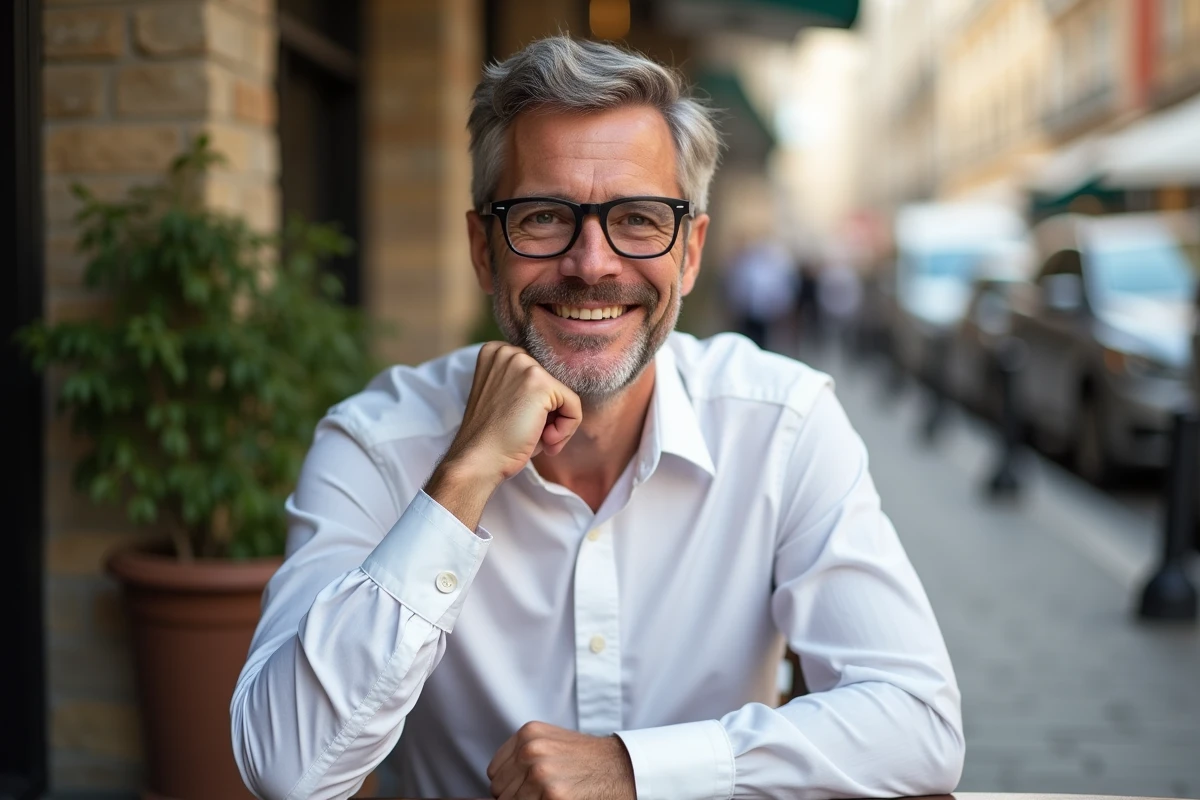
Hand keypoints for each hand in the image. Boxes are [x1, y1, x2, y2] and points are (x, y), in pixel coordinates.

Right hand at [426, 343, 581, 529]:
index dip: (539, 406)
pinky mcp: (540, 383)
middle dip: (549, 414)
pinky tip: (545, 441)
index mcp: (496, 353)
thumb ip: (529, 388)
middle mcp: (508, 352)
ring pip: (565, 395)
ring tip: (538, 439)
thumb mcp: (507, 400)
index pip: (540, 375)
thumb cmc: (494, 438)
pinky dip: (567, 430)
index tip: (523, 424)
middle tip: (532, 435)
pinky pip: (574, 406)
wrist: (478, 460)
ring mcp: (523, 365)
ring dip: (558, 424)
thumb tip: (564, 394)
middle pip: (553, 383)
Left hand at [487, 722, 635, 799]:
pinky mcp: (553, 797)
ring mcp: (540, 775)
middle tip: (542, 794)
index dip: (509, 785)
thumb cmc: (586, 759)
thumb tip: (495, 783)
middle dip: (517, 797)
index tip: (526, 788)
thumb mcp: (551, 742)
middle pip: (500, 791)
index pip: (494, 772)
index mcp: (528, 734)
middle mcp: (531, 751)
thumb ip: (523, 755)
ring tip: (553, 796)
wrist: (622, 768)